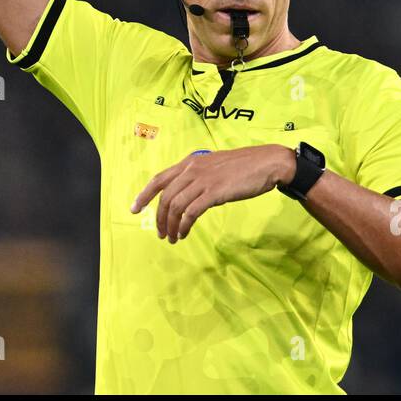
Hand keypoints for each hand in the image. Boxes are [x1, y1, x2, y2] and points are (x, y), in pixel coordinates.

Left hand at [130, 145, 295, 242]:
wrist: (267, 163)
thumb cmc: (244, 166)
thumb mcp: (215, 167)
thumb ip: (199, 178)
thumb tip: (190, 196)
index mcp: (190, 162)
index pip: (159, 178)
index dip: (144, 195)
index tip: (134, 209)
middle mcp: (192, 169)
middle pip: (165, 196)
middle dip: (158, 218)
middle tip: (160, 234)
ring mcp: (203, 180)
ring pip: (175, 206)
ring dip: (170, 225)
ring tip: (172, 238)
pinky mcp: (214, 192)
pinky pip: (190, 212)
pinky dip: (183, 225)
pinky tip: (184, 234)